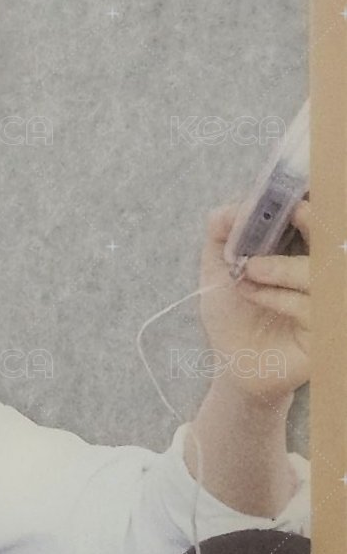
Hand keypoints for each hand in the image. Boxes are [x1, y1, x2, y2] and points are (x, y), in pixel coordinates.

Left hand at [198, 199, 309, 404]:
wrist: (232, 363)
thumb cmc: (233, 315)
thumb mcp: (218, 269)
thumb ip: (222, 233)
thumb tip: (231, 207)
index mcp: (304, 251)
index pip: (321, 219)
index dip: (314, 201)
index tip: (295, 190)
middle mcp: (323, 274)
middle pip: (334, 239)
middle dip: (313, 220)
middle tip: (290, 213)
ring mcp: (328, 304)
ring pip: (320, 272)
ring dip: (281, 267)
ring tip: (248, 271)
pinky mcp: (327, 332)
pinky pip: (310, 306)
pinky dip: (276, 296)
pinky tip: (251, 294)